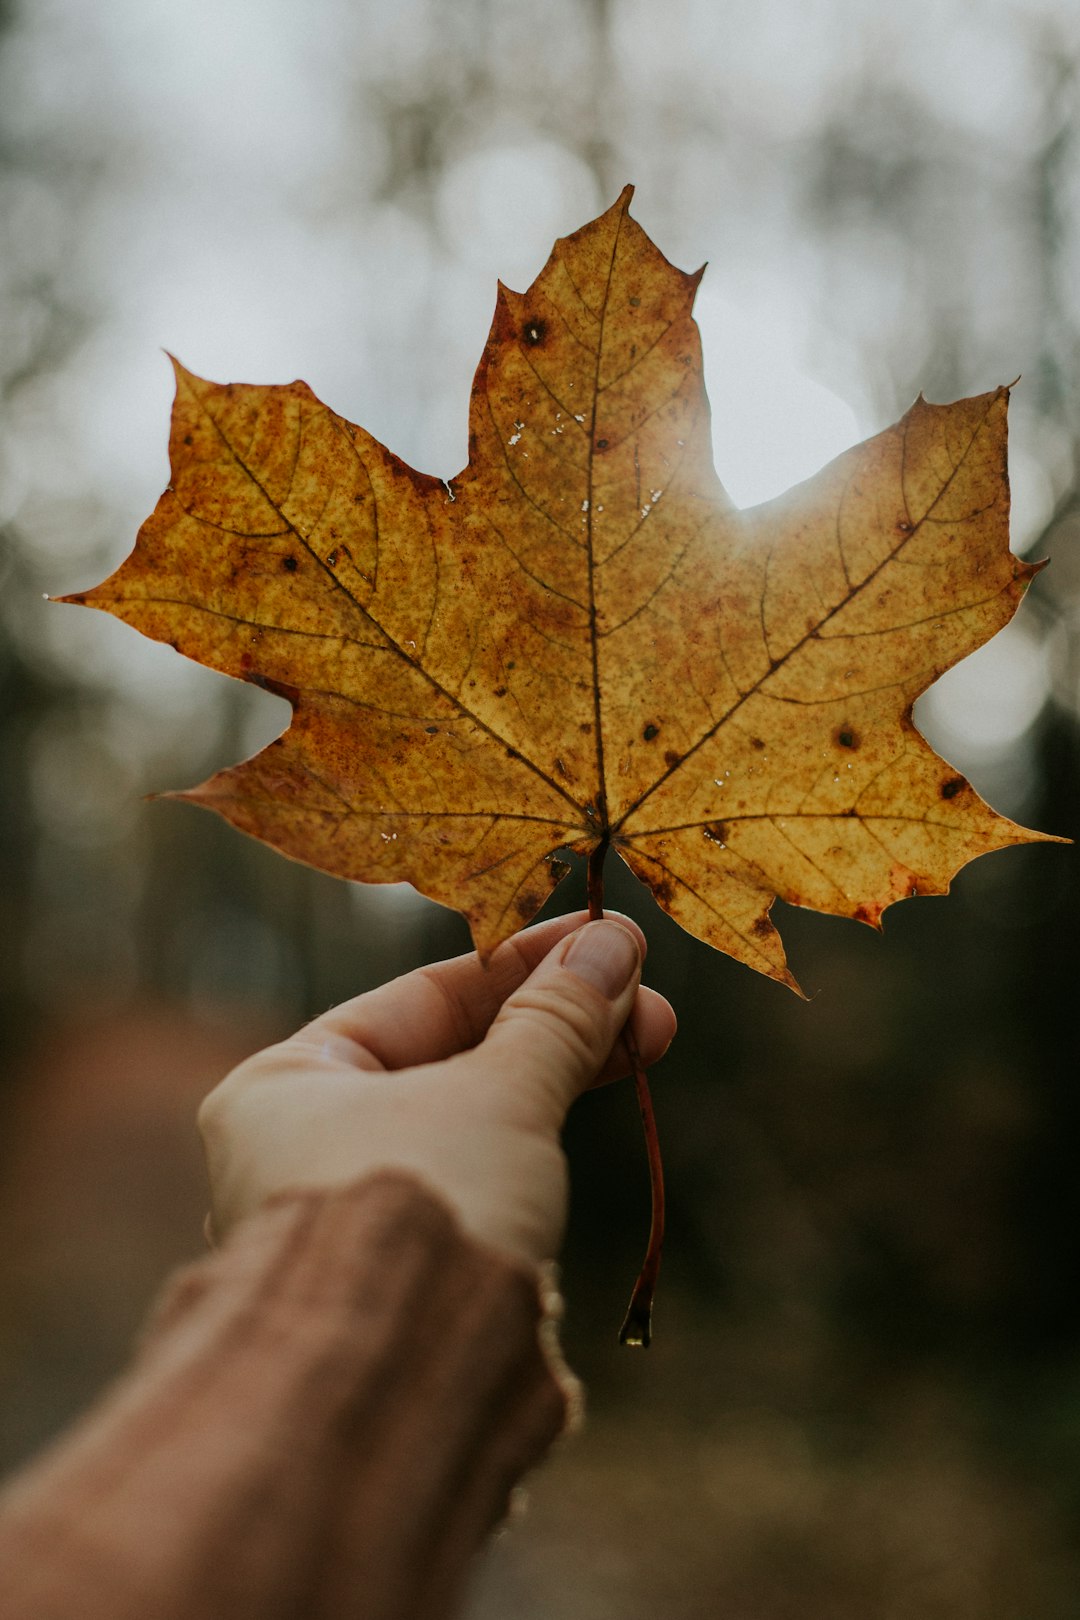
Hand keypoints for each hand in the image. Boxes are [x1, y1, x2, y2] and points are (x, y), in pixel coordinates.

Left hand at [198, 912, 676, 1268]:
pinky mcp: (391, 1280)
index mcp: (282, 1084)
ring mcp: (340, 1220)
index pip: (421, 997)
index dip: (525, 962)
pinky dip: (525, 1152)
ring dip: (550, 1085)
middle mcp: (293, 1149)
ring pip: (463, 1125)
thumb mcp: (502, 1095)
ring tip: (642, 1049)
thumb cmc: (425, 1209)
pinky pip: (465, 1186)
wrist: (398, 1386)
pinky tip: (578, 1137)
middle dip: (554, 1028)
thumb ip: (557, 1019)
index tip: (609, 940)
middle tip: (651, 1009)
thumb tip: (616, 944)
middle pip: (447, 1059)